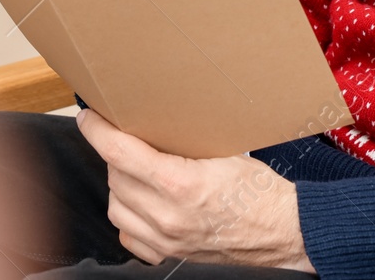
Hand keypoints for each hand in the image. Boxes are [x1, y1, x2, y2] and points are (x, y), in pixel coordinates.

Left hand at [76, 108, 314, 272]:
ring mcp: (165, 241)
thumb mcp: (224, 154)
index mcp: (181, 184)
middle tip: (128, 140)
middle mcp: (167, 216)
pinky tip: (142, 202)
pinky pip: (128, 234)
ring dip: (119, 185)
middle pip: (115, 177)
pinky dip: (128, 215)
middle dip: (116, 154)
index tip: (89, 118)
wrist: (285, 234)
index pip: (120, 152)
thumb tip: (151, 122)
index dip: (98, 130)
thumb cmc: (261, 192)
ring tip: (137, 172)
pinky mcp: (168, 256)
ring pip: (115, 207)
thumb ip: (183, 143)